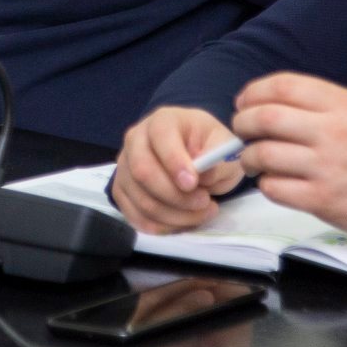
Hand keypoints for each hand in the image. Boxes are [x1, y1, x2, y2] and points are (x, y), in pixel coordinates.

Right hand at [111, 106, 244, 233]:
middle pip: (142, 171)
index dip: (174, 162)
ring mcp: (124, 165)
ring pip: (141, 199)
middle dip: (175, 196)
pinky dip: (162, 226)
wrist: (196, 154)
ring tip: (202, 212)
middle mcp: (136, 138)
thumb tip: (203, 177)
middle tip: (205, 202)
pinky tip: (183, 221)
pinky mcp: (122, 190)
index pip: (160, 136)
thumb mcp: (224, 147)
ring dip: (174, 215)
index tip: (193, 184)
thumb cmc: (210, 146)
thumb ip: (217, 160)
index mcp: (163, 120)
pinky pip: (135, 216)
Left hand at [233, 72, 346, 238]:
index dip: (254, 92)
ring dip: (248, 157)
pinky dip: (265, 184)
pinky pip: (275, 188)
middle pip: (267, 118)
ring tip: (252, 159)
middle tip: (241, 130)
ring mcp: (326, 168)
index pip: (284, 86)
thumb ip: (317, 101)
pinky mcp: (322, 200)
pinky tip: (272, 181)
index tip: (244, 102)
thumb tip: (265, 101)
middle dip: (243, 123)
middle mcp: (332, 132)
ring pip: (265, 154)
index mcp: (340, 104)